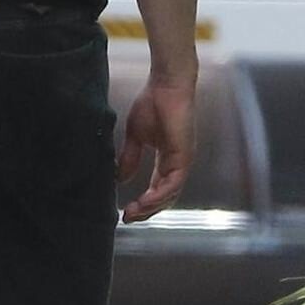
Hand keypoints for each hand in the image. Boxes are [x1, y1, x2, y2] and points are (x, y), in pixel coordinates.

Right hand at [116, 76, 196, 223]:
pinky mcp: (184, 157)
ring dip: (151, 207)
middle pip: (165, 197)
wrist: (166, 85)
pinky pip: (173, 184)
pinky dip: (159, 196)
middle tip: (127, 219)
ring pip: (170, 195)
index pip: (157, 189)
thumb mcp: (135, 136)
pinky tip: (144, 202)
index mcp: (167, 160)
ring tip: (132, 214)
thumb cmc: (153, 103)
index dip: (142, 203)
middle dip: (146, 211)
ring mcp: (182, 162)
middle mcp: (177, 164)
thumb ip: (130, 158)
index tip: (124, 212)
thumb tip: (121, 178)